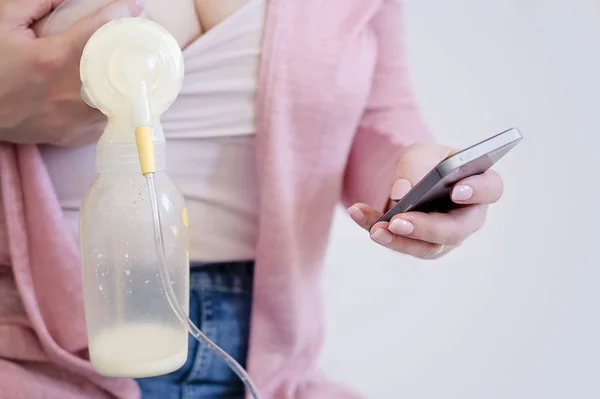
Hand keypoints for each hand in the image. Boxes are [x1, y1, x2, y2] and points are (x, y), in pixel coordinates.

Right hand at [0, 0, 141, 145]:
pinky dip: (114, 107)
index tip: (134, 7)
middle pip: (119, 70)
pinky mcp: (73, 136)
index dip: (120, 14)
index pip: (98, 32)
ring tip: (130, 69)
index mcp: (53, 59)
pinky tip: (114, 94)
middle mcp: (69, 92)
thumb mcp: (3, 25)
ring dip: (127, 84)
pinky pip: (106, 121)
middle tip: (135, 41)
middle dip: (131, 53)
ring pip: (119, 101)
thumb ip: (35, 4)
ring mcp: (74, 118)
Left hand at [347, 143, 503, 258]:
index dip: (478, 191)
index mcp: (480, 185)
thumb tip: (402, 192)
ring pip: (427, 248)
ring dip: (399, 240)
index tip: (457, 190)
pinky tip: (357, 212)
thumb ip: (415, 166)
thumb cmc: (427, 163)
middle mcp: (468, 217)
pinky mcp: (420, 246)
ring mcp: (446, 237)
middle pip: (455, 230)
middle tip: (399, 221)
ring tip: (375, 228)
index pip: (490, 189)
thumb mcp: (419, 153)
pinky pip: (400, 243)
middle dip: (426, 228)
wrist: (411, 179)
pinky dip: (375, 227)